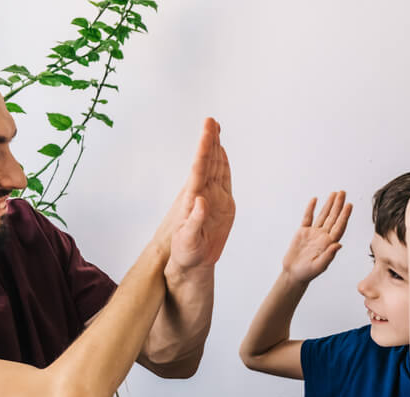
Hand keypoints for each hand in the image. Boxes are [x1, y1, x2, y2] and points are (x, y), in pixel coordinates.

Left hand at [162, 118, 234, 274]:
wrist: (192, 262)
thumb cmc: (186, 253)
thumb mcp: (188, 241)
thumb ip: (195, 222)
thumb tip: (200, 201)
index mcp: (193, 200)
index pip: (199, 169)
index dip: (204, 148)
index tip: (206, 131)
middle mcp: (202, 194)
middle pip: (207, 162)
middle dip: (209, 141)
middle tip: (210, 120)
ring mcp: (212, 197)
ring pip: (214, 167)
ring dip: (214, 147)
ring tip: (214, 128)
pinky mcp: (222, 203)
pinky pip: (223, 179)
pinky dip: (223, 163)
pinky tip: (221, 151)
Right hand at [282, 190, 351, 283]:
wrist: (293, 273)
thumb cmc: (307, 273)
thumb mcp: (319, 266)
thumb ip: (329, 256)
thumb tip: (338, 245)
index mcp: (329, 243)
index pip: (339, 226)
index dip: (344, 216)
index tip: (349, 205)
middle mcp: (323, 236)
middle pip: (333, 217)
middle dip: (338, 205)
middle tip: (343, 192)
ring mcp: (313, 233)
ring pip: (323, 215)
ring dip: (329, 204)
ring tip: (334, 193)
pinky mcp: (303, 232)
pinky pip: (308, 218)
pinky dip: (310, 209)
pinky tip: (315, 200)